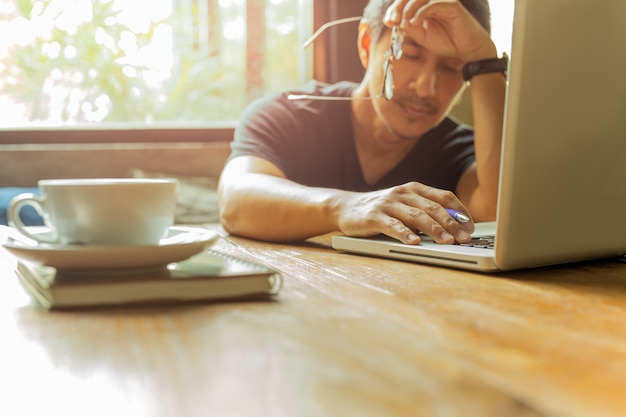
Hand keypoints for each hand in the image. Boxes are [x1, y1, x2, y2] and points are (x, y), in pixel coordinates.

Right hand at [335, 182, 474, 244]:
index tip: (471, 227)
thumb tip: (455, 226)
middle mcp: (403, 193)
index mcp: (414, 189)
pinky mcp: (373, 217)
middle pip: (433, 208)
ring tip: (447, 242)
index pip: (443, 197)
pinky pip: (392, 226)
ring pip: (416, 216)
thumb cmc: (381, 210)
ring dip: (434, 230)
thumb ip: (425, 211)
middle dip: (452, 223)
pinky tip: (415, 243)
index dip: (460, 211)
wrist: (345, 207)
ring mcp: (388, 204)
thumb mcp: (405, 206)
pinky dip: (405, 234)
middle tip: (465, 238)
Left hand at [383, 0, 496, 62]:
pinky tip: (414, 23)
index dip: (394, 9)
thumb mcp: (422, 36)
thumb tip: (394, 22)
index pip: (405, 1)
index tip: (388, 22)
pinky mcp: (452, 5)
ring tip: (402, 23)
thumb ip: (410, 28)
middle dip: (398, 7)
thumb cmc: (446, 42)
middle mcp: (433, 1)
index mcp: (424, 6)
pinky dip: (421, 12)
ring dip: (407, 9)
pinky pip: (433, 4)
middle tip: (392, 21)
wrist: (466, 50)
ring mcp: (442, 1)